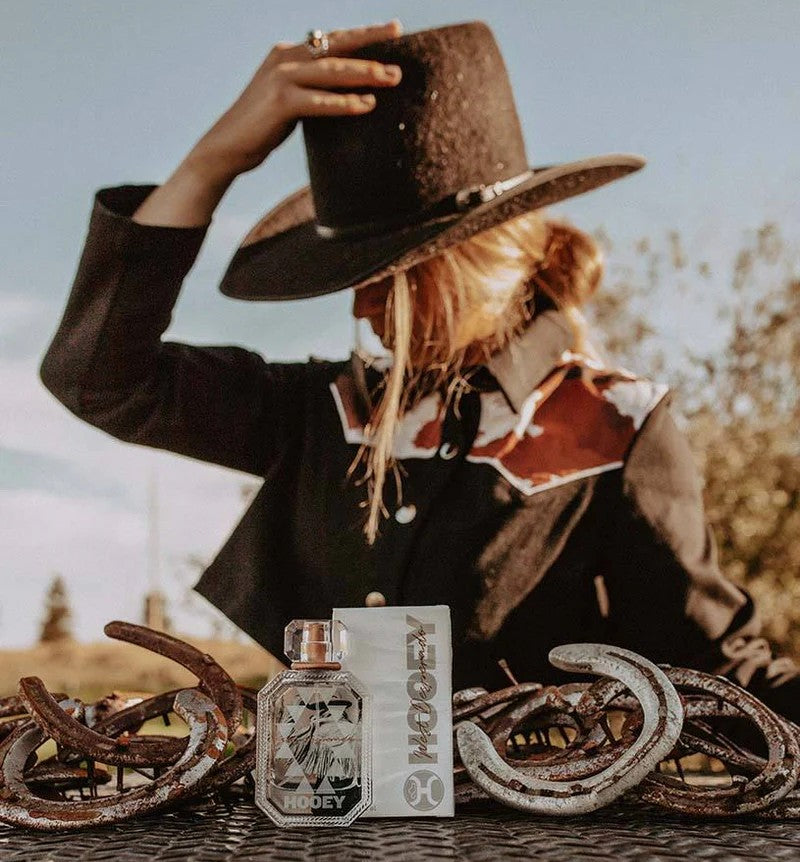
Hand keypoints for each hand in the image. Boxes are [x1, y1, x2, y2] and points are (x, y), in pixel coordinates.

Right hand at [187, 20, 403, 183]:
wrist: (228, 145)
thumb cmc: (263, 126)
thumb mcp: (290, 98)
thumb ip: (312, 87)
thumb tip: (347, 90)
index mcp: (289, 53)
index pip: (333, 39)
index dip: (363, 33)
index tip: (394, 29)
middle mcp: (286, 58)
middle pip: (336, 47)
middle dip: (370, 42)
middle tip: (400, 37)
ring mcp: (282, 79)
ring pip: (332, 71)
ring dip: (365, 72)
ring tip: (392, 77)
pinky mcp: (280, 102)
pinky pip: (320, 101)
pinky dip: (344, 103)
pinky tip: (367, 104)